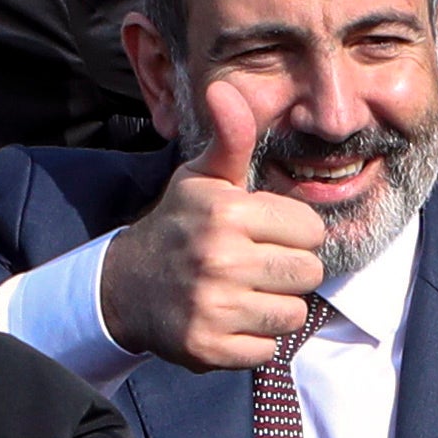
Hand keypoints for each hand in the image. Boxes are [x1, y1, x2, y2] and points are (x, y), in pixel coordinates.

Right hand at [97, 85, 324, 372]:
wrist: (127, 287)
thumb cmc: (180, 226)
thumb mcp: (203, 179)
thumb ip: (230, 139)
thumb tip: (225, 89)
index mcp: (226, 213)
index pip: (310, 230)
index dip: (292, 232)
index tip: (262, 234)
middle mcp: (220, 259)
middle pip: (308, 273)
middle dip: (288, 270)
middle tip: (254, 266)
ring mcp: (214, 307)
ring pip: (293, 313)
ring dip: (274, 306)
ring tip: (243, 292)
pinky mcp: (210, 348)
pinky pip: (268, 348)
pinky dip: (254, 340)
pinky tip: (230, 320)